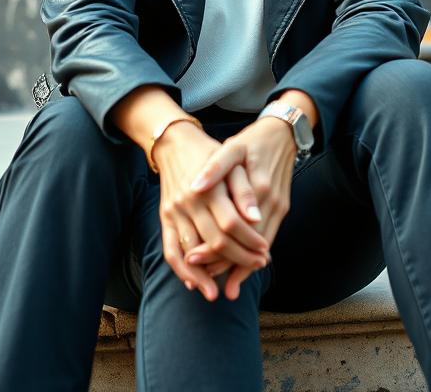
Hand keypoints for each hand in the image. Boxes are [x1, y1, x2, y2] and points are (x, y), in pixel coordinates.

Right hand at [152, 121, 270, 301]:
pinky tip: (194, 284)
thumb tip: (255, 217)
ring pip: (192, 251)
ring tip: (226, 288)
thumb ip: (243, 189)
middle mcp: (189, 201)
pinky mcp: (165, 216)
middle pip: (215, 241)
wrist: (176, 142)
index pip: (232, 223)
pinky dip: (182, 270)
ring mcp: (175, 210)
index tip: (265, 253)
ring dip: (209, 274)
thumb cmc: (210, 151)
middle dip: (238, 259)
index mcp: (209, 187)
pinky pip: (170, 250)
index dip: (250, 241)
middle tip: (256, 267)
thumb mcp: (232, 160)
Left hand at [185, 116, 296, 299]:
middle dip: (225, 264)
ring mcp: (278, 207)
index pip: (231, 230)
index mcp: (254, 188)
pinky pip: (268, 237)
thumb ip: (215, 168)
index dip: (211, 247)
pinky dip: (254, 254)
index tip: (192, 259)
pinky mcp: (282, 208)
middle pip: (246, 244)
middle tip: (204, 279)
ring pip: (260, 245)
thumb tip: (195, 187)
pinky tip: (242, 265)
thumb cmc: (252, 140)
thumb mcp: (232, 147)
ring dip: (242, 265)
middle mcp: (269, 202)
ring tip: (221, 281)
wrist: (284, 132)